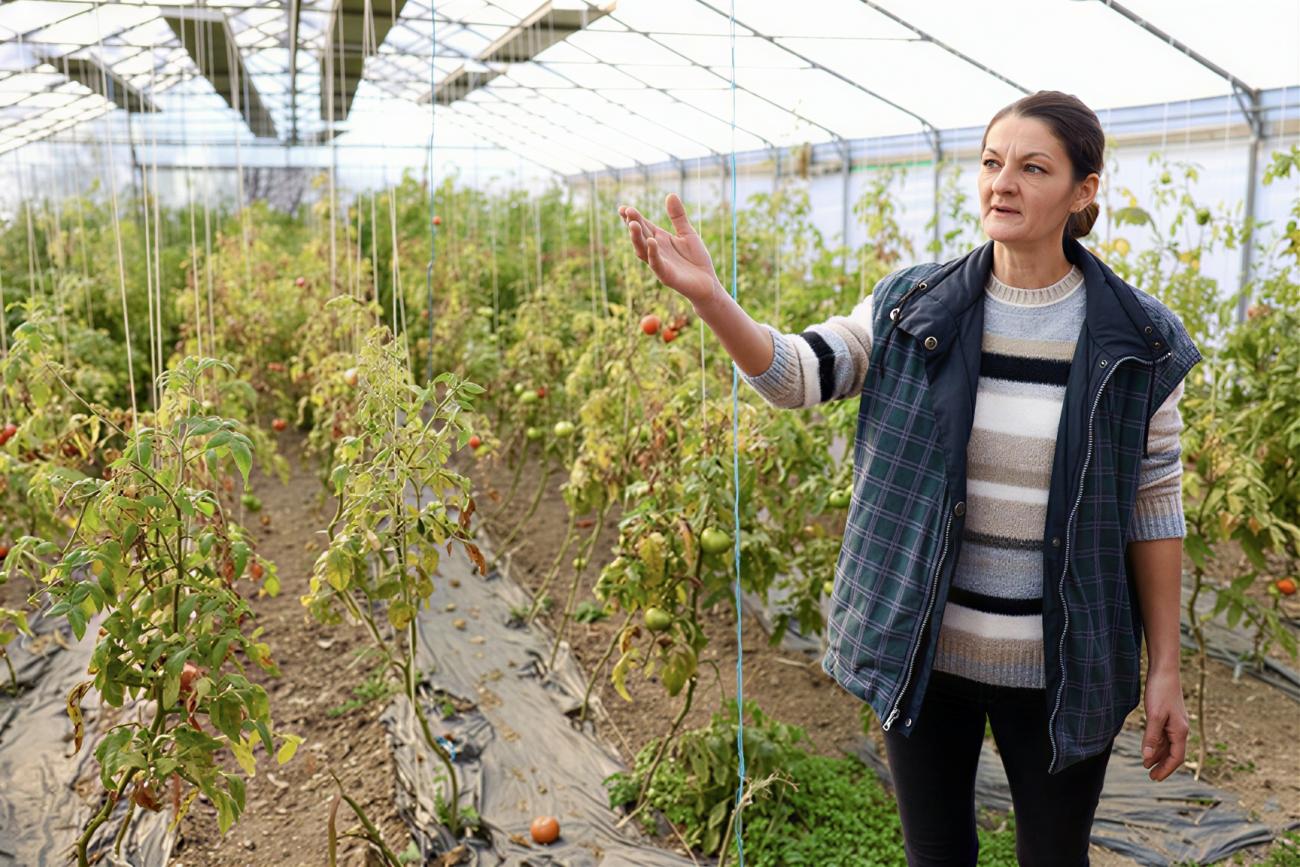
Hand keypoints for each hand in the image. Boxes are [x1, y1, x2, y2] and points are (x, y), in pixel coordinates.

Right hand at [619, 193, 721, 308]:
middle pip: (640, 236)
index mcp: (659, 239)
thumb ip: (678, 216)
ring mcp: (659, 263)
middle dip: (633, 224)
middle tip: (627, 212)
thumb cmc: (696, 259)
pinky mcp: (666, 276)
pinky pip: (657, 263)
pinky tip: (651, 242)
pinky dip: (653, 253)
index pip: (643, 225)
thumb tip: (670, 194)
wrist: (708, 283)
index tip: (623, 208)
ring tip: (633, 224)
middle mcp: (656, 250)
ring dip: (637, 238)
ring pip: (643, 250)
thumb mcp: (687, 233)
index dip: (633, 217)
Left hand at [1141, 667, 1188, 780]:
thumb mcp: (1154, 716)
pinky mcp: (1169, 716)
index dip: (1166, 769)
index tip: (1154, 778)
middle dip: (1162, 765)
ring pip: (1168, 745)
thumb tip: (1147, 758)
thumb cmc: (1160, 692)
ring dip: (1158, 755)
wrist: (1164, 671)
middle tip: (1150, 776)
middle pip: (1173, 753)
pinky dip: (1157, 743)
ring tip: (1147, 764)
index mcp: (1180, 731)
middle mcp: (1181, 729)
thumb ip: (1151, 737)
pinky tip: (1149, 747)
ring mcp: (1175, 722)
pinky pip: (1165, 735)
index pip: (1176, 758)